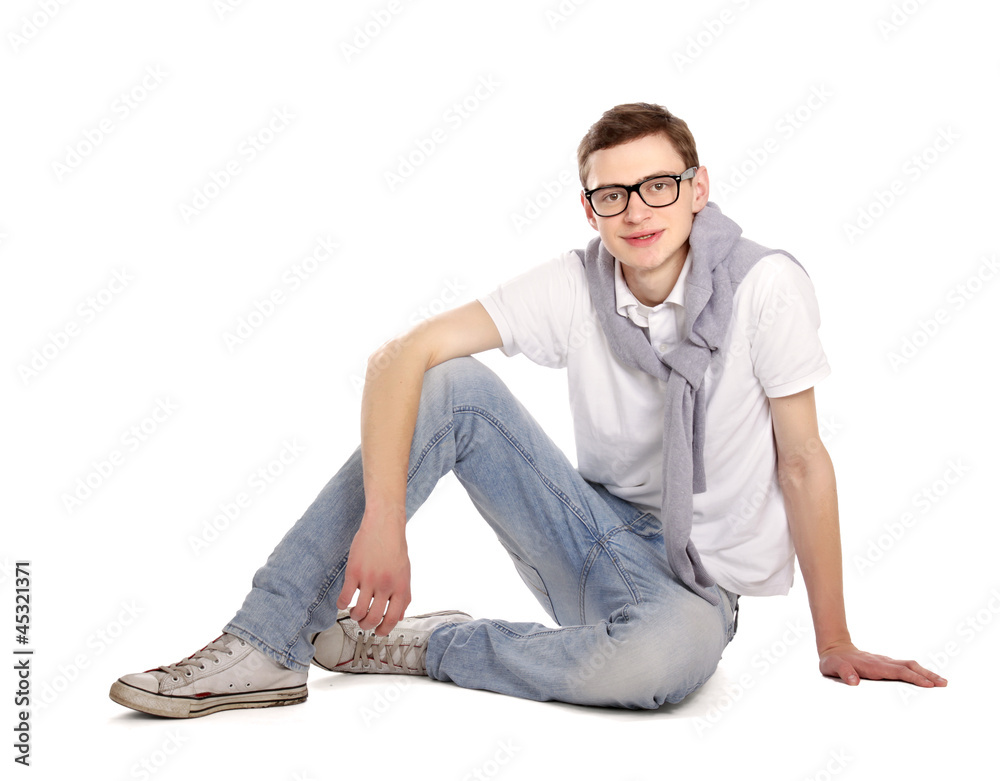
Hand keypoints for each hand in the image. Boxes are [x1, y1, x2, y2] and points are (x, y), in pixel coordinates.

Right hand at [335, 512, 410, 635]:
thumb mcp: (404, 572)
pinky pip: (345, 597)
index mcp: (400, 586)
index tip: (378, 631)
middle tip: (363, 623)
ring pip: (359, 611)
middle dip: (367, 626)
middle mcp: (386, 585)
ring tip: (354, 612)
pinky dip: (341, 605)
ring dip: (355, 617)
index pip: (394, 618)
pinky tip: (343, 602)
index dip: (385, 629)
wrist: (384, 524)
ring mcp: (369, 579)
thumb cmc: (394, 547)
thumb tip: (399, 616)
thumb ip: (403, 594)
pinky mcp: (354, 572)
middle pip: (374, 618)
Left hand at [819, 641, 947, 686]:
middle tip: (944, 683)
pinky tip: (926, 677)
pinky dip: (917, 671)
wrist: (834, 648)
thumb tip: (854, 682)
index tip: (928, 684)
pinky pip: (905, 667)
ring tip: (942, 681)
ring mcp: (885, 661)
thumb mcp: (833, 667)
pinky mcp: (885, 663)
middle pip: (909, 667)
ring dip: (925, 672)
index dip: (913, 678)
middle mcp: (882, 662)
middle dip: (927, 675)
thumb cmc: (834, 661)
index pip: (898, 672)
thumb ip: (844, 673)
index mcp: (873, 666)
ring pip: (909, 665)